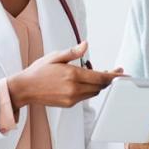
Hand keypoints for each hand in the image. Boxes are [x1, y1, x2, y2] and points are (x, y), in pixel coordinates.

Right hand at [6, 41, 123, 109]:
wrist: (25, 89)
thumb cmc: (38, 71)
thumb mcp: (55, 56)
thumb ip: (72, 52)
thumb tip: (85, 45)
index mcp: (72, 75)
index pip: (101, 77)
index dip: (114, 76)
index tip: (123, 74)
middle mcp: (74, 89)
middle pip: (100, 86)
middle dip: (109, 80)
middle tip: (115, 72)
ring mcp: (72, 98)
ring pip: (94, 92)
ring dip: (99, 85)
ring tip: (101, 75)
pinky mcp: (69, 104)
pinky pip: (85, 96)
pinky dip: (90, 89)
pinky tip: (87, 82)